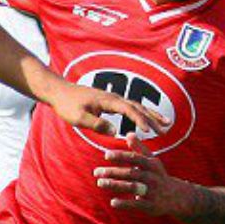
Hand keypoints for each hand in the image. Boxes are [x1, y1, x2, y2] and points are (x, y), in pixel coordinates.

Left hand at [38, 76, 168, 138]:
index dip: (140, 120)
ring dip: (151, 115)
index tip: (150, 131)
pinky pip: (130, 108)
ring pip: (137, 106)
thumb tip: (115, 132)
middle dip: (153, 118)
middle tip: (166, 129)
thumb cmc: (67, 105)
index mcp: (108, 100)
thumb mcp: (79, 118)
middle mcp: (113, 97)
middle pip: (138, 106)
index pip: (129, 110)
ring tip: (165, 123)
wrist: (59, 91)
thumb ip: (97, 124)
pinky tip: (146, 120)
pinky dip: (141, 114)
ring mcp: (113, 99)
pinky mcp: (110, 102)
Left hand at [94, 138, 193, 215]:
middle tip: (96, 172)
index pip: (135, 158)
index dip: (121, 156)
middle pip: (131, 173)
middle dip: (113, 172)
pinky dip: (124, 203)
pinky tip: (112, 202)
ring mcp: (152, 191)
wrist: (177, 197)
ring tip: (100, 183)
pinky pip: (136, 204)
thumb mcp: (152, 161)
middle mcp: (152, 177)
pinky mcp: (151, 205)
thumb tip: (129, 134)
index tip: (106, 155)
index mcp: (152, 164)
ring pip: (132, 187)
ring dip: (115, 185)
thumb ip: (139, 149)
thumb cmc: (159, 176)